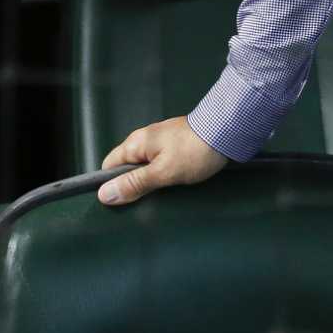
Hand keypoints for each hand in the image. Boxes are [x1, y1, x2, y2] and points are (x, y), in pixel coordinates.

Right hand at [97, 115, 227, 205]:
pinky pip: (160, 163)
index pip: (109, 166)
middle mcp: (146, 139)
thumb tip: (104, 194)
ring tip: (161, 194)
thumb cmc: (196, 150)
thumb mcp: (162, 172)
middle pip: (127, 168)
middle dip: (132, 186)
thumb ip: (134, 183)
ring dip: (150, 181)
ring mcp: (162, 141)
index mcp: (136, 142)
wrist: (228, 130)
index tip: (118, 202)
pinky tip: (173, 183)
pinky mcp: (176, 145)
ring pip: (145, 167)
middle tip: (143, 202)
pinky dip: (163, 174)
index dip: (110, 185)